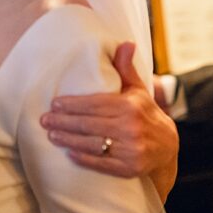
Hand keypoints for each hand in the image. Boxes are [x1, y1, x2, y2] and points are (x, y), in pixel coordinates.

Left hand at [40, 41, 178, 201]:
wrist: (168, 147)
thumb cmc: (144, 113)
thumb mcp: (137, 90)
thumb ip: (126, 68)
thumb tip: (126, 43)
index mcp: (130, 106)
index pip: (95, 104)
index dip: (73, 104)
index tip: (54, 104)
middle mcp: (131, 127)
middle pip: (90, 124)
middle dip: (64, 122)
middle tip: (44, 120)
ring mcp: (131, 149)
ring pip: (93, 144)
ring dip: (69, 140)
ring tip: (51, 135)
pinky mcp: (130, 168)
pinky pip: (103, 164)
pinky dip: (85, 158)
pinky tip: (70, 153)